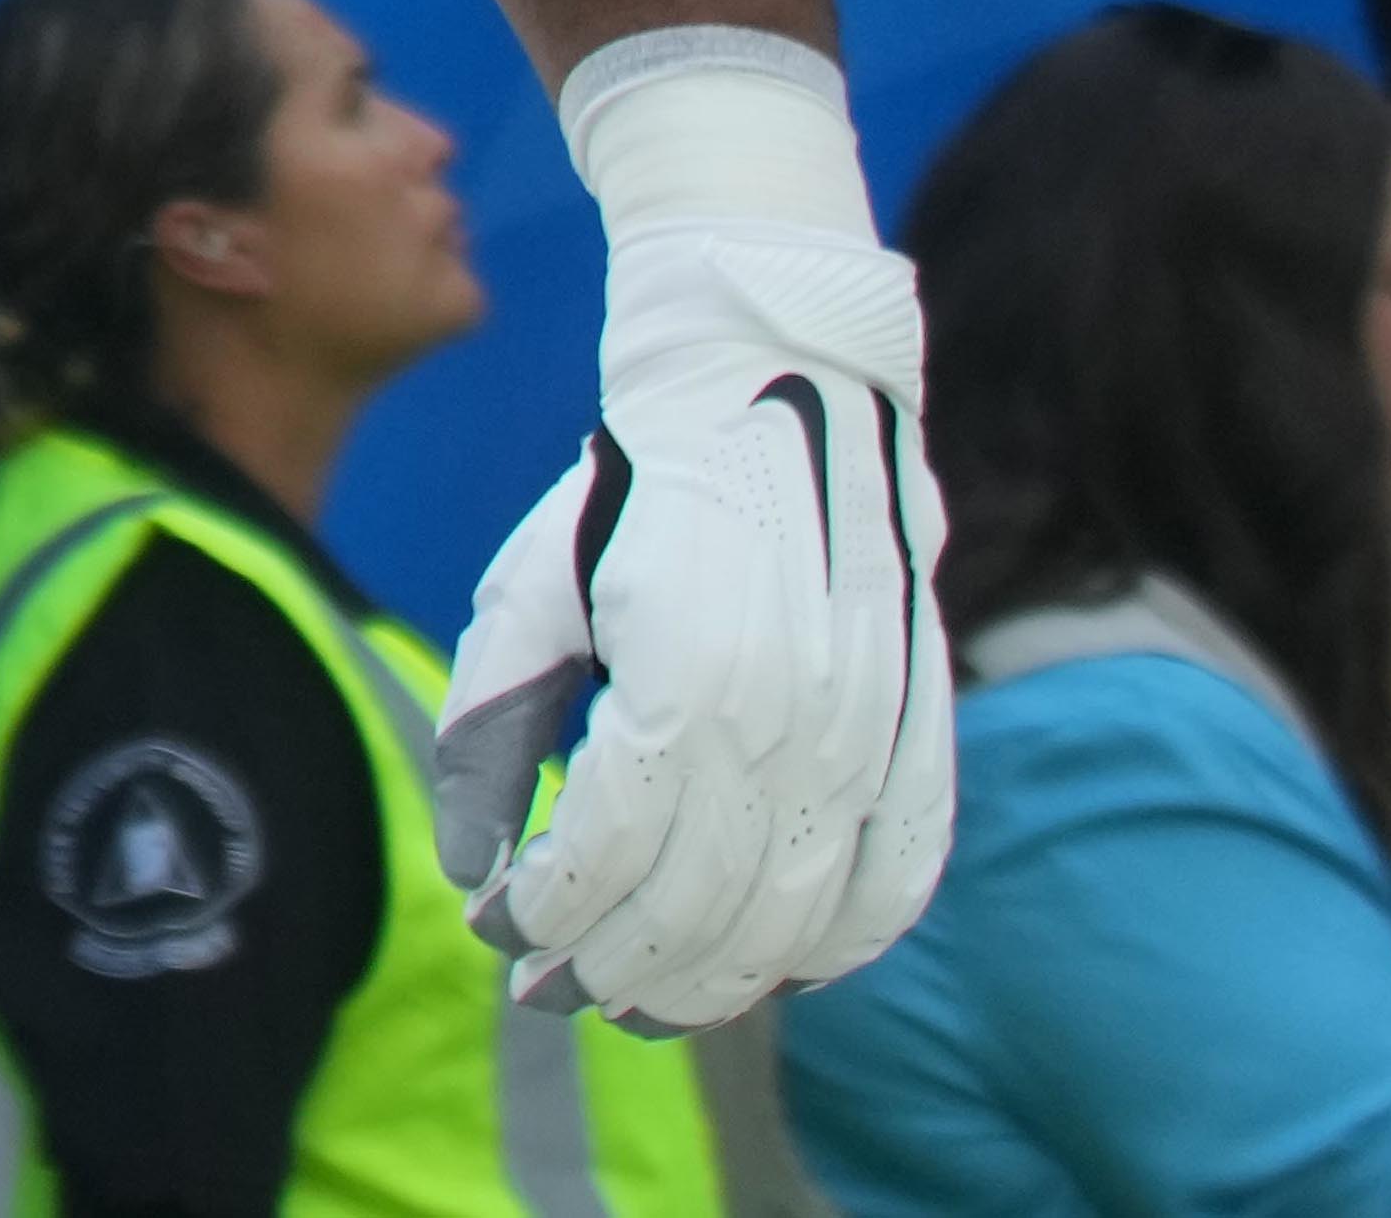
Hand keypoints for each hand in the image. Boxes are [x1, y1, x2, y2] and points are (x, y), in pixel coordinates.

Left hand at [429, 208, 955, 1025]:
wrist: (775, 390)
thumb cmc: (631, 497)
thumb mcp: (528, 594)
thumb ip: (490, 729)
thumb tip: (470, 869)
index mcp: (681, 681)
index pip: (605, 859)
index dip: (546, 918)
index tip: (500, 936)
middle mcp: (787, 723)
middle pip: (697, 913)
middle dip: (612, 972)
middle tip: (556, 992)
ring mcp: (868, 736)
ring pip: (793, 921)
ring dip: (712, 984)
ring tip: (644, 1000)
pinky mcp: (920, 734)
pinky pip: (899, 881)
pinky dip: (842, 946)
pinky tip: (783, 971)